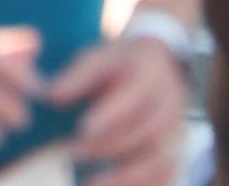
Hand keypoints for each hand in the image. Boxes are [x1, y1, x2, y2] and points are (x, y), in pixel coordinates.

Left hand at [44, 28, 191, 185]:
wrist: (162, 68)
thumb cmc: (122, 64)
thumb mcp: (100, 56)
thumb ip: (78, 76)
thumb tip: (53, 97)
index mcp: (150, 75)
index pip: (135, 98)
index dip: (111, 116)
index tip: (83, 127)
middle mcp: (169, 107)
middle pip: (145, 134)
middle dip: (108, 146)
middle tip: (73, 151)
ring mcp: (176, 134)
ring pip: (159, 162)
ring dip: (125, 177)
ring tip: (91, 182)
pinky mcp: (175, 155)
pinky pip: (165, 177)